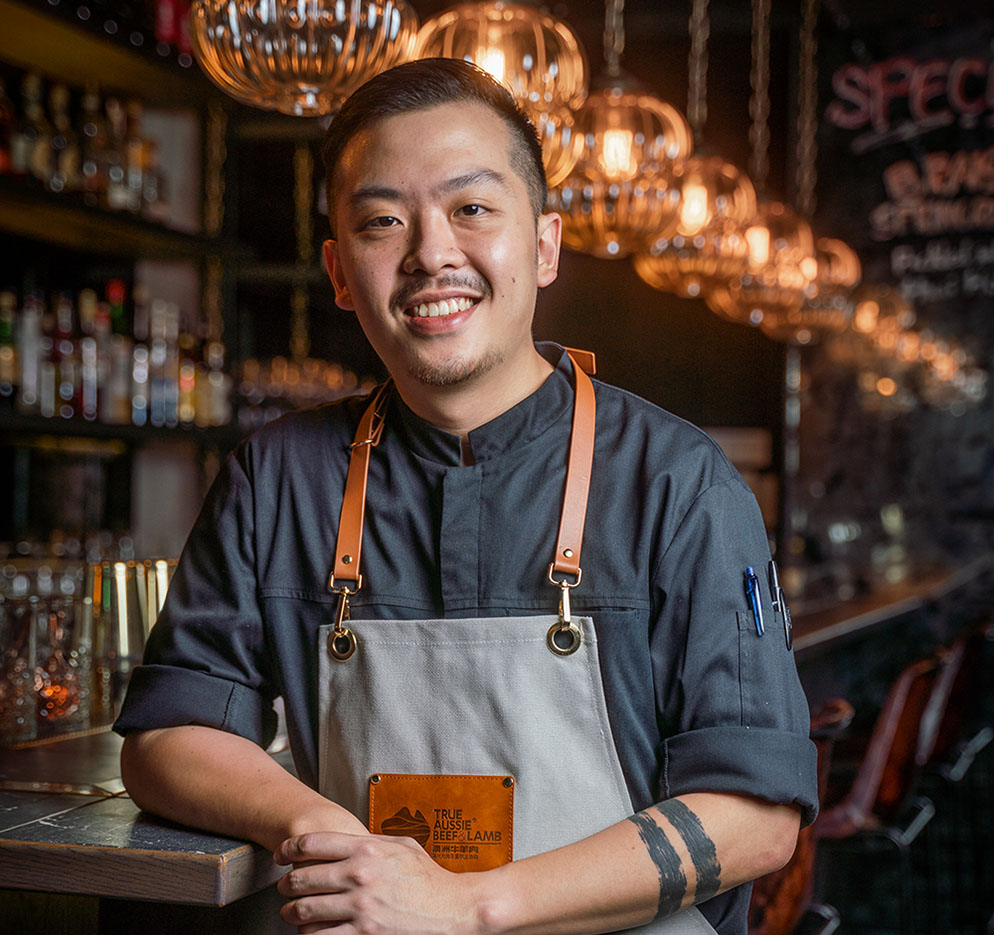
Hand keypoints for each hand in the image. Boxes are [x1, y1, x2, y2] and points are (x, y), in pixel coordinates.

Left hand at [274, 832, 482, 934]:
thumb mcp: (401, 846)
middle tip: (284, 888)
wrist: (450, 909)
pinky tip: (311, 931)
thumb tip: (347, 839)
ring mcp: (360, 907)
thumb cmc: (428, 878)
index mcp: (366, 849)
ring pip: (304, 910)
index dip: (289, 849)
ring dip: (292, 912)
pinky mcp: (363, 934)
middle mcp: (359, 875)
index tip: (282, 855)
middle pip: (301, 878)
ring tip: (292, 912)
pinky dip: (309, 934)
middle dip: (286, 885)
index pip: (312, 843)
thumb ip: (372, 841)